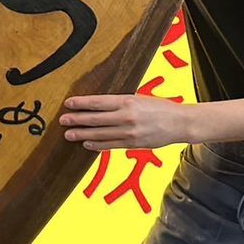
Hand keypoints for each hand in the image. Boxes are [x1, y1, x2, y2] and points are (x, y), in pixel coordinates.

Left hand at [60, 94, 190, 149]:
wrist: (180, 123)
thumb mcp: (140, 98)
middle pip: (95, 119)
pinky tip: (86, 143)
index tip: (68, 104)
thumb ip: (121, 103)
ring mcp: (129, 132)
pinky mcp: (133, 144)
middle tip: (63, 120)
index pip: (98, 102)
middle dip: (76, 120)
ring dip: (82, 134)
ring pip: (100, 133)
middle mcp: (126, 116)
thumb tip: (100, 106)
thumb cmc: (160, 108)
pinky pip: (110, 145)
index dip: (81, 103)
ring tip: (69, 134)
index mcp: (127, 101)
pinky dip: (96, 144)